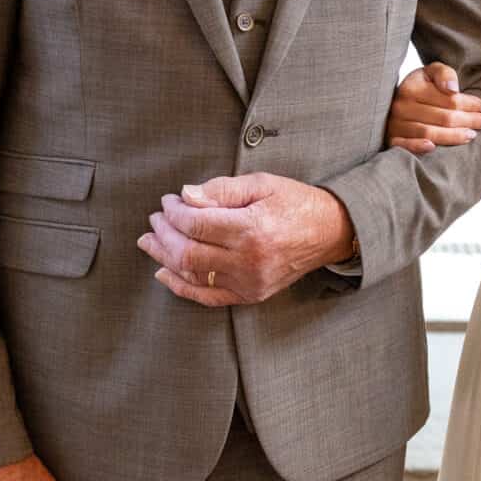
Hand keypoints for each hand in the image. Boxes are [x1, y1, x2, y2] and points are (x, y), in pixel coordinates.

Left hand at [138, 174, 354, 306]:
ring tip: (149, 241)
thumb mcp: (261, 184)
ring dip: (165, 257)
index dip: (173, 212)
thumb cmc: (296, 203)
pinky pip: (208, 297)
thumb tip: (185, 196)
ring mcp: (249, 282)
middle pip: (188, 252)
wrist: (331, 232)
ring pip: (192, 275)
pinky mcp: (250, 295)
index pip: (195, 223)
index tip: (168, 201)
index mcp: (251, 229)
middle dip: (164, 234)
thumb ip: (221, 190)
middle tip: (155, 219)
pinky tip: (164, 272)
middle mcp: (249, 260)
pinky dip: (182, 286)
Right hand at [384, 62, 480, 154]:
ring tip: (472, 136)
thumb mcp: (430, 73)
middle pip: (444, 118)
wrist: (390, 103)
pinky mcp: (390, 140)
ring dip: (453, 136)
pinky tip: (433, 148)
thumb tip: (453, 89)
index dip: (471, 104)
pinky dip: (417, 147)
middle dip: (469, 120)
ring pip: (429, 133)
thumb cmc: (418, 88)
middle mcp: (401, 106)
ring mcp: (395, 125)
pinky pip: (403, 146)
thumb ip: (443, 74)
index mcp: (412, 88)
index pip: (449, 100)